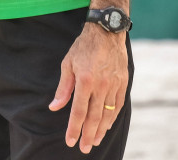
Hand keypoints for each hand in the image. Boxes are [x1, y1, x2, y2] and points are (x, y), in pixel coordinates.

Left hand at [48, 22, 129, 153]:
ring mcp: (114, 84)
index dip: (74, 128)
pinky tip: (107, 126)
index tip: (70, 141)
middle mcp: (101, 85)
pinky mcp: (123, 82)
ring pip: (108, 114)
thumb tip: (54, 107)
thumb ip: (63, 88)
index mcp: (85, 80)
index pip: (78, 112)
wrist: (107, 30)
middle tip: (84, 148)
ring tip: (95, 141)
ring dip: (101, 130)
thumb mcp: (68, 63)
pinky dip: (112, 118)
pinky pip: (118, 105)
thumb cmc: (84, 46)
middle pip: (94, 117)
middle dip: (88, 135)